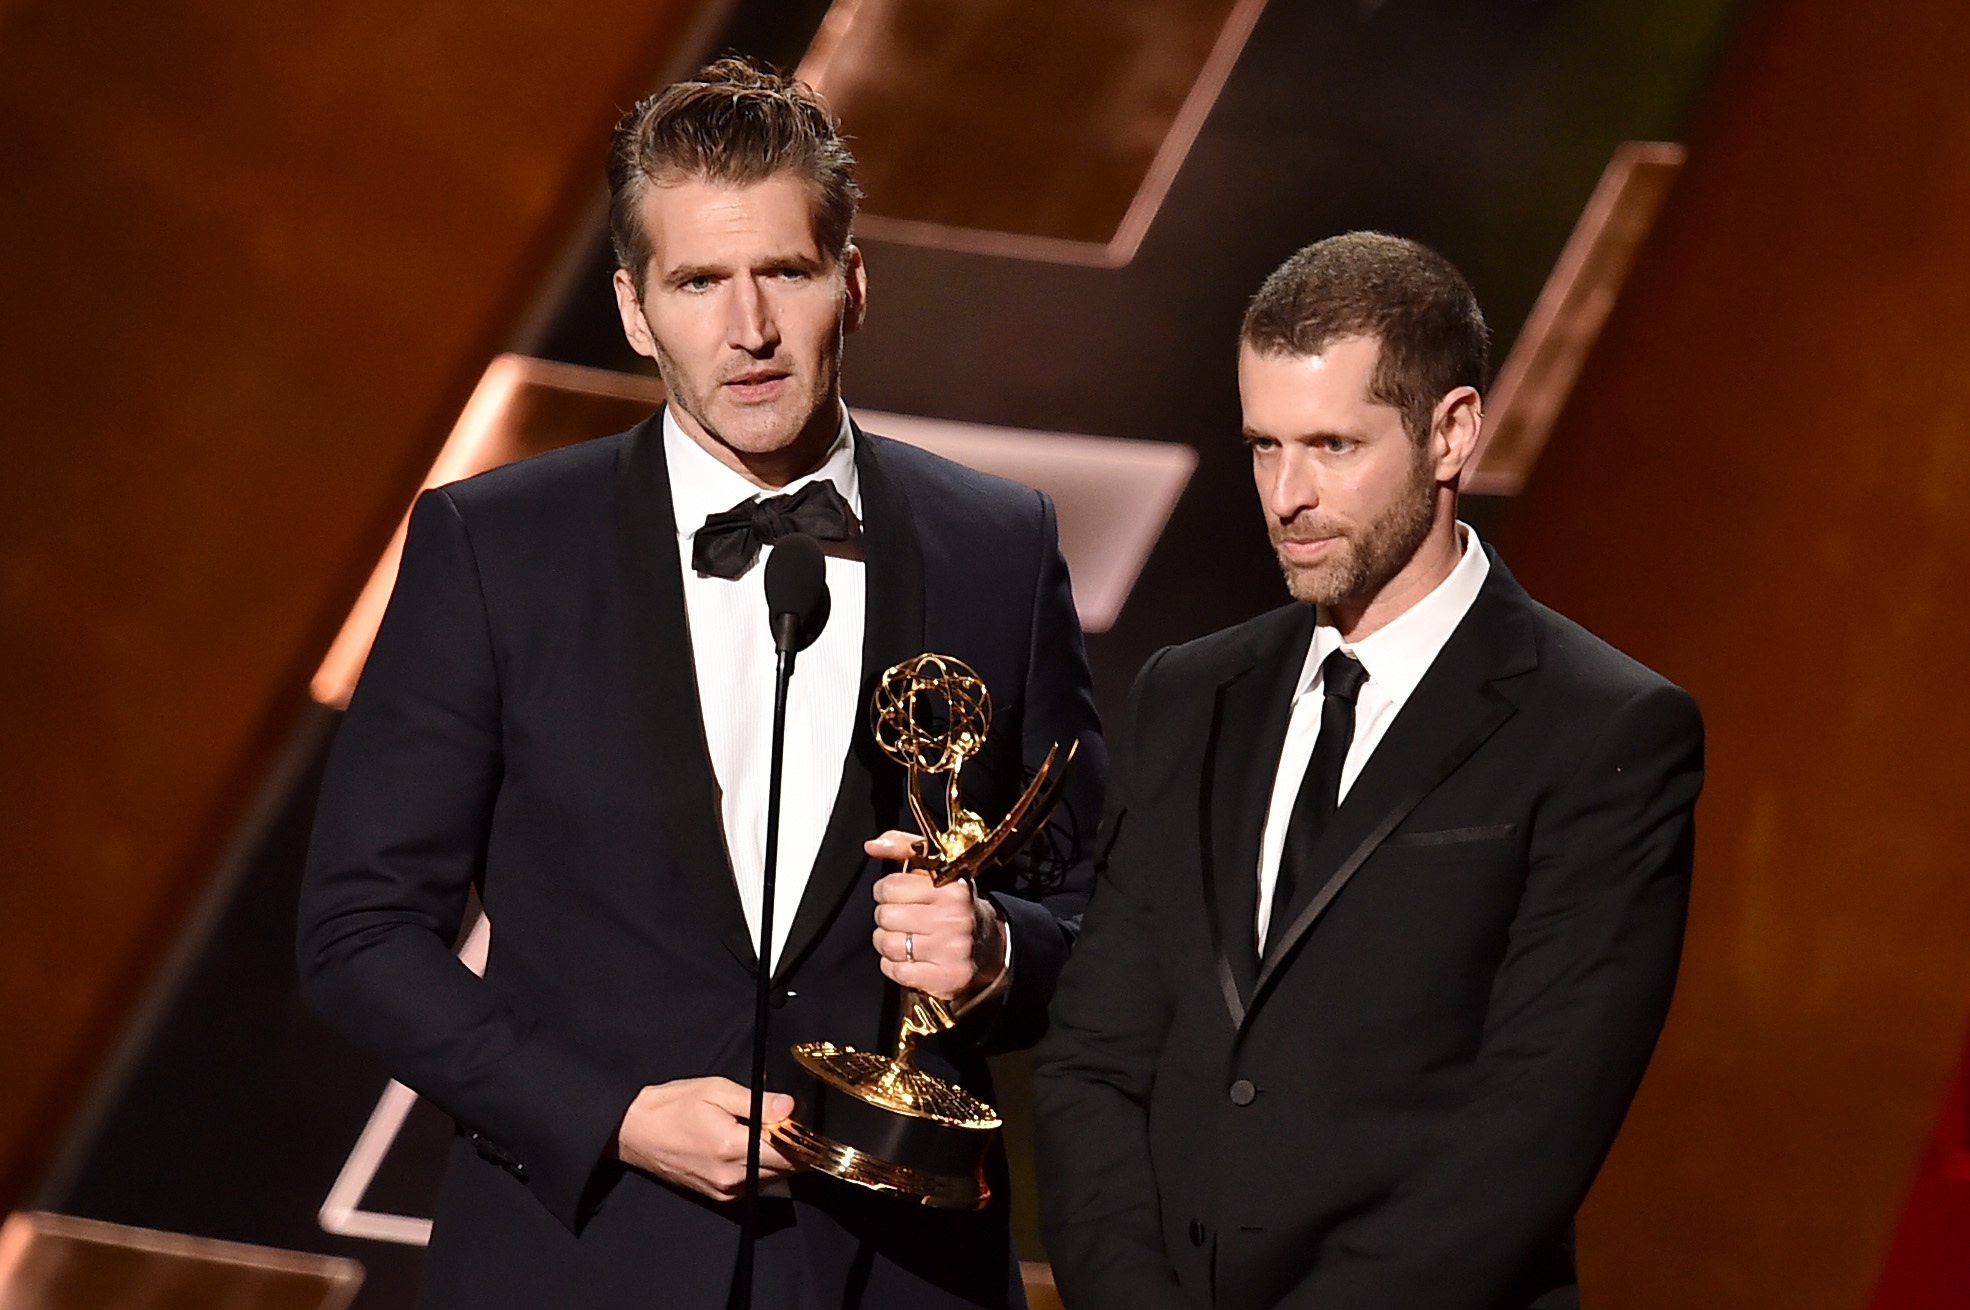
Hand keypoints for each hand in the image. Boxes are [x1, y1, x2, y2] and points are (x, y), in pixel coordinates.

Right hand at [615, 1077, 795, 1200]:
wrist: (634, 1131)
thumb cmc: (672, 1106)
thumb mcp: (716, 1091)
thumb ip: (757, 1101)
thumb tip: (789, 1106)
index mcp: (732, 1149)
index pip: (788, 1155)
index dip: (803, 1140)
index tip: (807, 1124)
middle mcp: (731, 1178)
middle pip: (784, 1170)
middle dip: (793, 1149)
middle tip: (788, 1123)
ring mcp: (724, 1191)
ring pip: (771, 1180)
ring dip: (777, 1160)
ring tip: (766, 1133)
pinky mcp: (717, 1196)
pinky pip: (753, 1186)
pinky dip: (760, 1168)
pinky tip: (749, 1148)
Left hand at [866, 830, 1005, 1000]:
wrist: (989, 945)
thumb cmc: (954, 905)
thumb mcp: (937, 868)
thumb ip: (904, 848)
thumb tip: (872, 846)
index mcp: (953, 887)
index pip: (891, 886)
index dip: (886, 891)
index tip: (895, 895)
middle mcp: (954, 917)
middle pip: (885, 916)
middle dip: (886, 917)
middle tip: (901, 918)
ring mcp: (951, 950)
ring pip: (888, 944)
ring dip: (887, 942)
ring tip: (902, 938)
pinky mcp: (945, 977)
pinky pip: (896, 971)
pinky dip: (894, 966)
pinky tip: (908, 959)